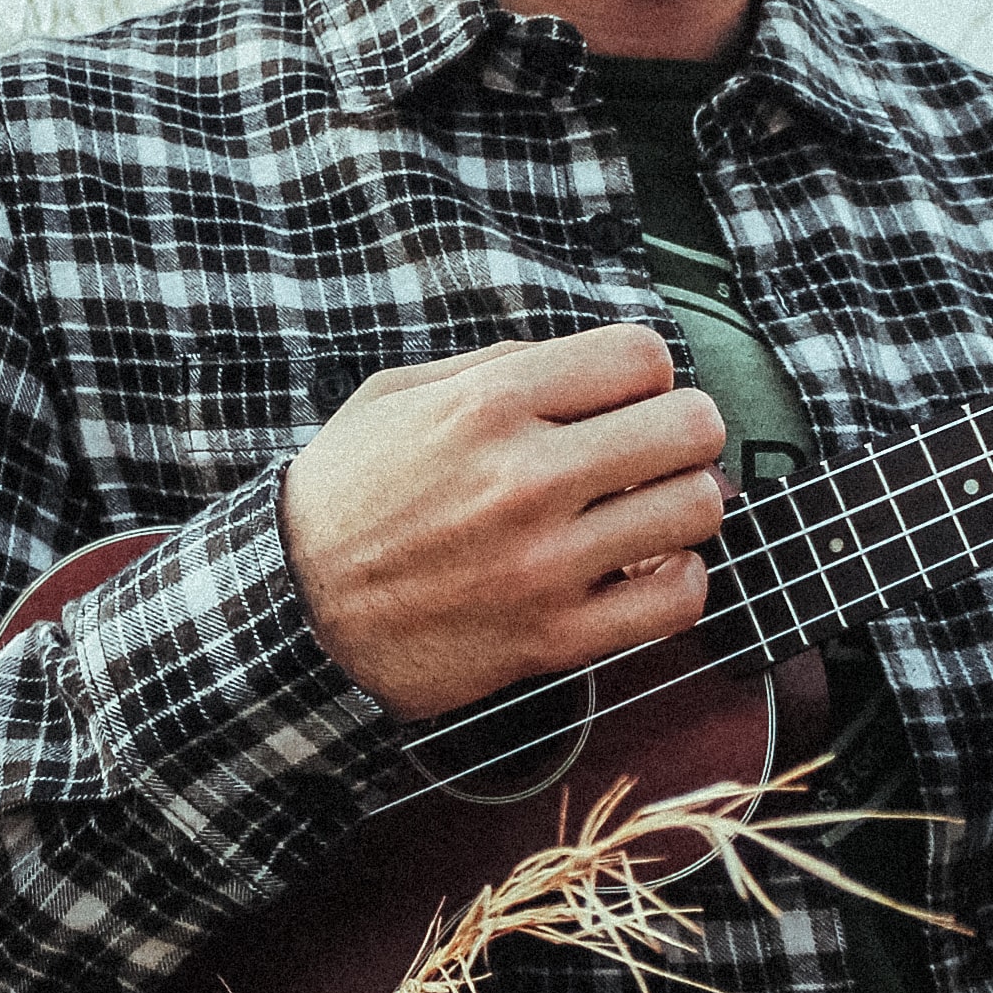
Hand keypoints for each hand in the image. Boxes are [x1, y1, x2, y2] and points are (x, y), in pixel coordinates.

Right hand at [281, 324, 727, 719]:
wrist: (294, 608)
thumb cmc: (346, 496)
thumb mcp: (397, 396)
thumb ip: (498, 367)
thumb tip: (591, 364)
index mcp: (489, 405)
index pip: (642, 356)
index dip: (645, 375)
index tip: (624, 400)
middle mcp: (525, 477)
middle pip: (691, 427)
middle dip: (683, 432)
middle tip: (654, 452)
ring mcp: (545, 562)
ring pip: (698, 509)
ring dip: (681, 505)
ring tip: (644, 512)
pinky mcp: (555, 635)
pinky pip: (679, 601)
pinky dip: (676, 581)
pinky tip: (640, 570)